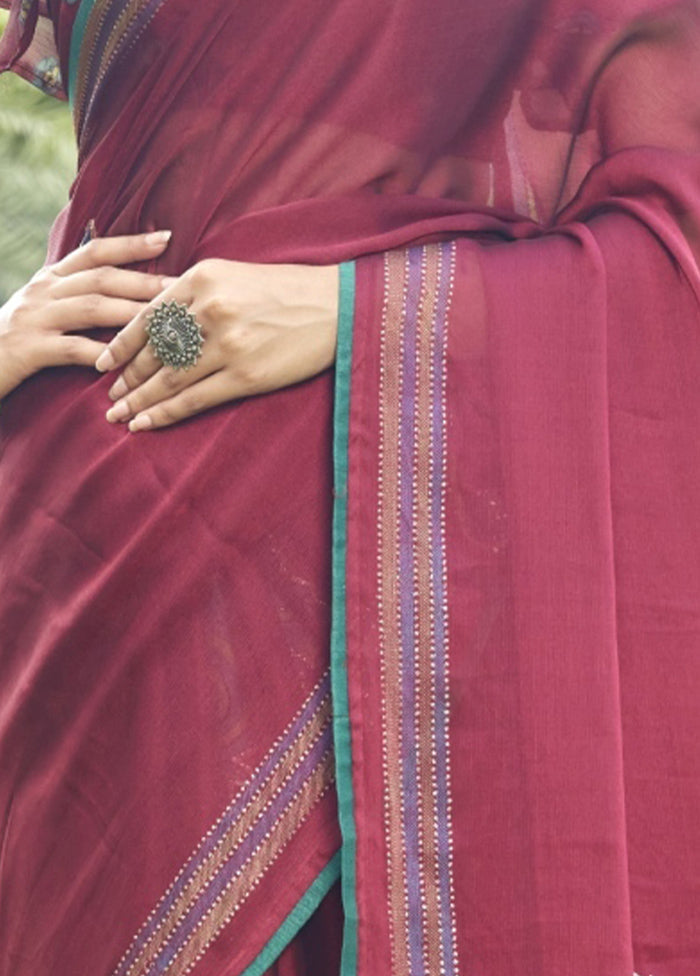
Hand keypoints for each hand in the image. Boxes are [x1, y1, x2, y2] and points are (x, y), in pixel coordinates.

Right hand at [0, 231, 173, 399]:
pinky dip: (101, 354)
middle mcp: (43, 290)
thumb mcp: (45, 310)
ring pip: (91, 309)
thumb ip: (77, 297)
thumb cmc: (16, 342)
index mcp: (50, 278)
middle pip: (102, 279)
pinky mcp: (28, 349)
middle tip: (181, 285)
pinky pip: (71, 349)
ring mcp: (35, 317)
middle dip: (144, 281)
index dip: (130, 244)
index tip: (166, 238)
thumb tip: (126, 292)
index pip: (95, 251)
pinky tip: (126, 363)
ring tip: (166, 322)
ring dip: (132, 315)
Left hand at [95, 258, 338, 430]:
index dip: (120, 345)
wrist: (338, 308)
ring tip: (119, 415)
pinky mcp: (245, 374)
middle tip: (109, 395)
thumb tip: (157, 319)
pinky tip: (144, 423)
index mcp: (202, 278)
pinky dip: (164, 413)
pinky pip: (193, 399)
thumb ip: (195, 292)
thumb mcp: (235, 275)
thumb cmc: (288, 291)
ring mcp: (226, 344)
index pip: (147, 317)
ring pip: (167, 378)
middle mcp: (209, 309)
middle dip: (126, 377)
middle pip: (153, 350)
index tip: (103, 363)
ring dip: (138, 400)